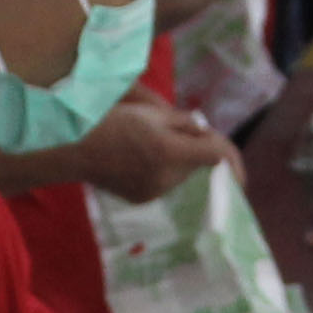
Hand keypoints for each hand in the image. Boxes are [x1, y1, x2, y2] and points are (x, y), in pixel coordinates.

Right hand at [62, 94, 236, 203]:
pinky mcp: (142, 198)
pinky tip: (138, 158)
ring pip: (181, 174)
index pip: (215, 156)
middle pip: (197, 165)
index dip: (232, 160)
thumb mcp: (151, 113)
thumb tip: (203, 135)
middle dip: (195, 150)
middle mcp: (165, 177)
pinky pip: (164, 182)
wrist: (71, 148)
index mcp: (169, 151)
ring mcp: (153, 192)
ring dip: (178, 160)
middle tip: (176, 130)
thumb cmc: (109, 121)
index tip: (241, 176)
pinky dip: (161, 170)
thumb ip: (184, 124)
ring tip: (149, 142)